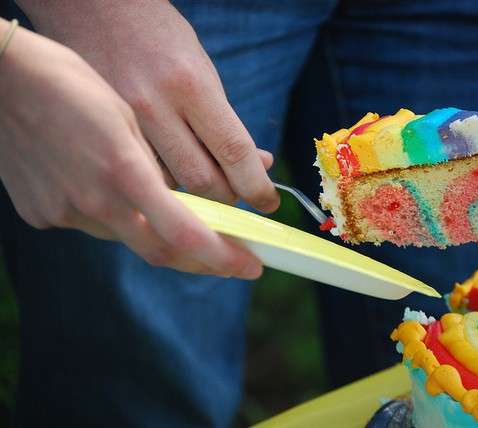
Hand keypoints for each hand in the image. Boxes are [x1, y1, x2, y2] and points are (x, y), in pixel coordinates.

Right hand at [0, 21, 262, 278]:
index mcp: (124, 172)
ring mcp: (64, 213)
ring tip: (179, 218)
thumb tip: (207, 189)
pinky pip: (92, 225)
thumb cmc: (72, 84)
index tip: (250, 266)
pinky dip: (115, 217)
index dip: (222, 257)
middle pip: (161, 253)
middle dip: (204, 262)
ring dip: (158, 234)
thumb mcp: (130, 116)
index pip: (184, 234)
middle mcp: (94, 202)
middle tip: (234, 263)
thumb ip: (163, 161)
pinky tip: (110, 189)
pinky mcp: (42, 215)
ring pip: (126, 237)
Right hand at [18, 0, 280, 212]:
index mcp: (191, 86)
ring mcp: (123, 122)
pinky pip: (141, 175)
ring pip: (170, 185)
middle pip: (201, 180)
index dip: (256, 186)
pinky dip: (164, 184)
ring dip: (195, 195)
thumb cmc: (160, 38)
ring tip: (205, 182)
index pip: (233, 151)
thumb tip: (258, 165)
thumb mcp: (203, 72)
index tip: (268, 203)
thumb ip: (226, 123)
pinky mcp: (102, 133)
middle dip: (226, 196)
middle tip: (235, 193)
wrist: (95, 10)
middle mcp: (155, 106)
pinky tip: (171, 173)